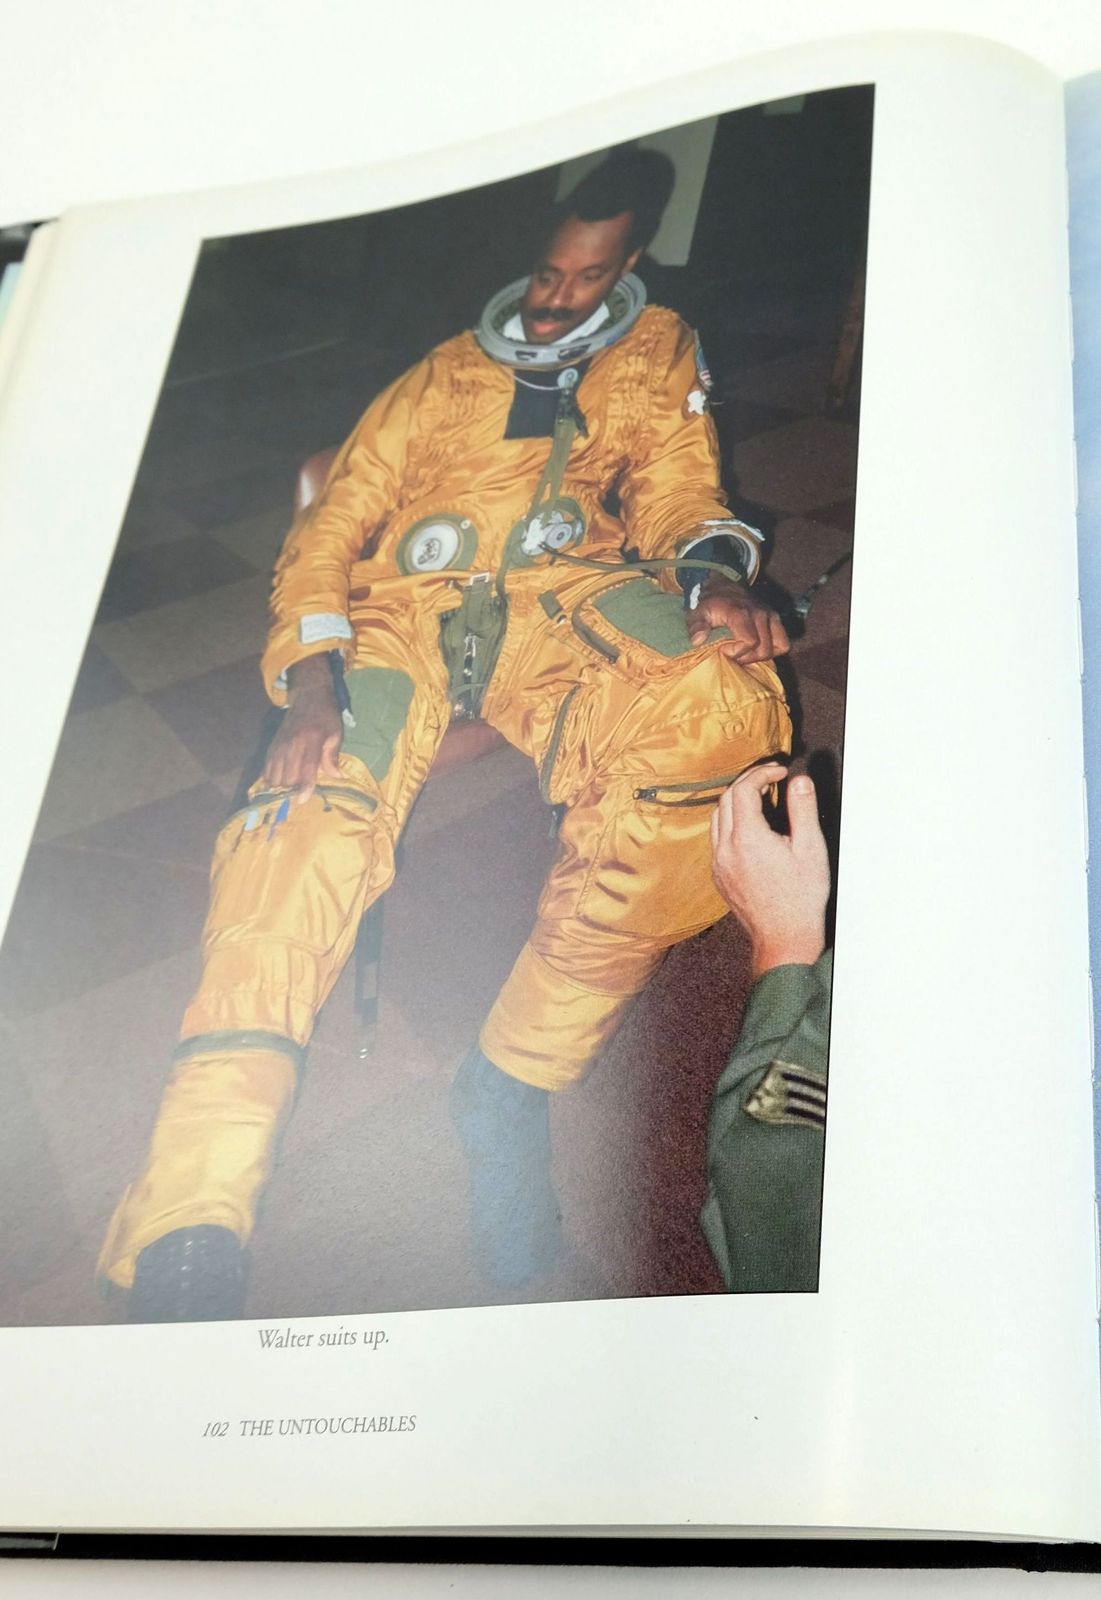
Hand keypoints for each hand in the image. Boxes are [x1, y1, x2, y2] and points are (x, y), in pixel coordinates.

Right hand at [262, 655, 343, 801]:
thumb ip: (333, 756)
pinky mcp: (272, 746)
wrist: (308, 697)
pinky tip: (277, 782)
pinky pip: (266, 768)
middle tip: (301, 791)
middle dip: (293, 788)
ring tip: (290, 789)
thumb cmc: (326, 717)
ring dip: (281, 786)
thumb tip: (336, 776)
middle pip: (287, 776)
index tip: (302, 800)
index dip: (304, 786)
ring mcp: (279, 745)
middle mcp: (292, 744)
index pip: (307, 768)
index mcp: (312, 740)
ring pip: (274, 775)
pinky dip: (270, 778)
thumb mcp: (336, 733)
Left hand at [687, 578, 788, 664]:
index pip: (749, 642)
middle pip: (764, 649)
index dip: (737, 653)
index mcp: (741, 613)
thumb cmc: (711, 603)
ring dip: (762, 656)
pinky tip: (757, 650)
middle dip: (748, 658)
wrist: (724, 585)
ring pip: (778, 647)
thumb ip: (697, 626)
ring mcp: (771, 616)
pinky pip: (783, 643)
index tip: (723, 650)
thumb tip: (698, 641)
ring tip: (746, 653)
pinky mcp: (776, 619)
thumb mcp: (698, 612)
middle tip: (734, 655)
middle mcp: (761, 614)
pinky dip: (773, 650)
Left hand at [710, 762, 829, 977]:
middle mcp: (726, 849)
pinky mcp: (719, 876)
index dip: (762, 773)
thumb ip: (802, 810)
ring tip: (761, 797)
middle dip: (748, 782)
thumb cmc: (801, 899)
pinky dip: (731, 822)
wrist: (784, 938)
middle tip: (771, 778)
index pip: (743, 789)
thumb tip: (798, 781)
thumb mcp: (810, 849)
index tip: (781, 771)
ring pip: (717, 818)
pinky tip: (752, 827)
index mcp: (747, 839)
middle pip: (726, 799)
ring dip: (735, 801)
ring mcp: (719, 864)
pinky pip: (717, 839)